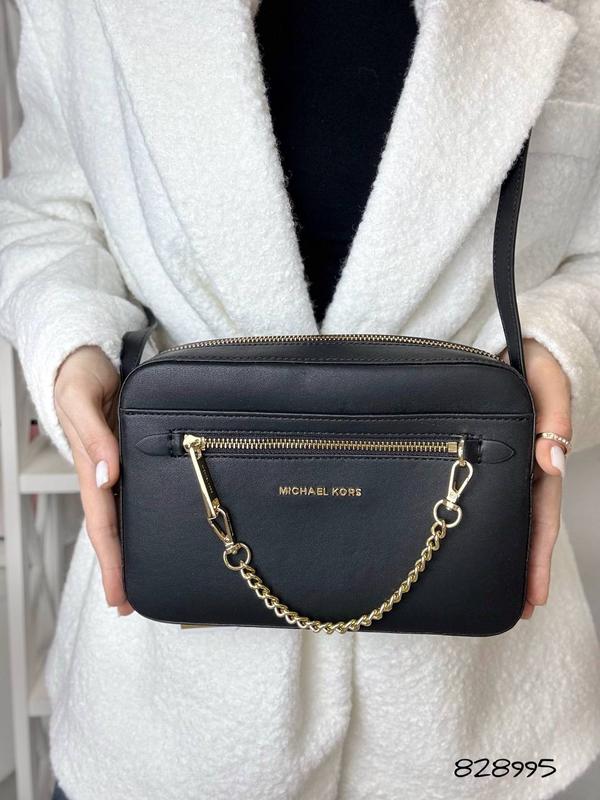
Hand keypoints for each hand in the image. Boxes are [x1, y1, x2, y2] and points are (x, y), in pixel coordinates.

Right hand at [54, 346, 133, 615]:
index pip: (101, 524)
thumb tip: (107, 475)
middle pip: (113, 530)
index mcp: (90, 468)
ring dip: (131, 548)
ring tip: (145, 580)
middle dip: (120, 568)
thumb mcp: (82, 399)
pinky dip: (142, 518)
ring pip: (124, 516)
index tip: (118, 597)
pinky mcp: (130, 454)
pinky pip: (136, 493)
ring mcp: (117, 466)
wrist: (86, 357)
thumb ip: (94, 435)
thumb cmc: (79, 376)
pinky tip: (153, 530)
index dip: (111, 561)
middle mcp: (104, 473)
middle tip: (132, 605)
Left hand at [499, 338, 571, 619]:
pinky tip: (467, 538)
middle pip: (521, 526)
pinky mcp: (481, 454)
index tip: (533, 597)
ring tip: (488, 588)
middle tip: (512, 609)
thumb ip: (553, 419)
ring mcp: (503, 464)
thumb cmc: (536, 362)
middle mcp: (522, 468)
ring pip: (502, 514)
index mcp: (540, 459)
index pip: (540, 518)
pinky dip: (478, 518)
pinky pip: (481, 491)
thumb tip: (551, 462)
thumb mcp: (550, 385)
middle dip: (519, 569)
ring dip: (499, 550)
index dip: (536, 557)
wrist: (514, 344)